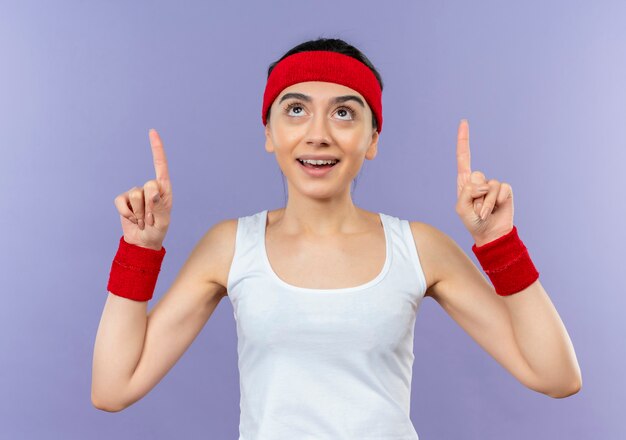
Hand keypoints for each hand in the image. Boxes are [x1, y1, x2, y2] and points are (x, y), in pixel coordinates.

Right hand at [113, 129, 172, 249]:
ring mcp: (135, 193)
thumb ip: (159, 208)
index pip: (160, 165)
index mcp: (164, 189)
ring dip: (140, 213)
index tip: (152, 131)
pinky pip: (121, 202)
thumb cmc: (157, 231)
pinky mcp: (123, 200)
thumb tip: (153, 192)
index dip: (156, 148)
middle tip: (151, 219)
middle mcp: (150, 188)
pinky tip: (132, 219)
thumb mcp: (163, 221)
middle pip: (148, 187)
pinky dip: (127, 214)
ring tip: (143, 220)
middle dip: (151, 207)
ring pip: (135, 196)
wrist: (142, 242)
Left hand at [455, 119, 513, 245]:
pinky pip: (499, 190)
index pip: (463, 157)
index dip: (463, 140)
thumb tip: (482, 183)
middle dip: (474, 195)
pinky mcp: (505, 189)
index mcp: (465, 182)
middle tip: (476, 209)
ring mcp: (492, 184)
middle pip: (475, 175)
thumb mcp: (461, 208)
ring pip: (487, 185)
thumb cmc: (473, 222)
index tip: (464, 121)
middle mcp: (479, 180)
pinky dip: (494, 203)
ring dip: (484, 203)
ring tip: (483, 213)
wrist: (490, 234)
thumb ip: (467, 192)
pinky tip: (495, 210)